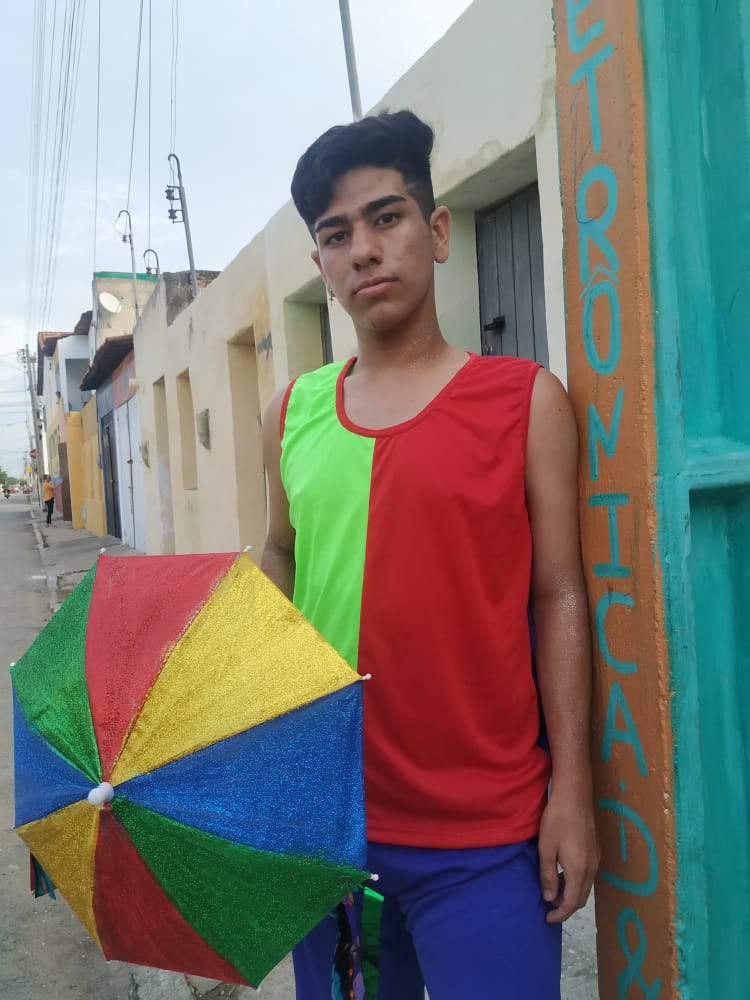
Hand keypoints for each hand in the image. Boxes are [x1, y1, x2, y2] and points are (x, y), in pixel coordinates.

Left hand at [538, 790, 599, 922]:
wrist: (574, 796)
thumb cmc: (557, 820)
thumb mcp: (546, 848)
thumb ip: (548, 875)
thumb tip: (550, 899)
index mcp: (579, 870)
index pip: (572, 903)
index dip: (560, 914)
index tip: (547, 918)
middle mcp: (592, 868)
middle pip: (581, 898)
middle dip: (566, 907)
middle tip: (549, 909)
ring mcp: (596, 859)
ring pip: (585, 887)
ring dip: (572, 894)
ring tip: (554, 893)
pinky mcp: (595, 850)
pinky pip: (588, 875)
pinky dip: (576, 883)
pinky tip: (564, 875)